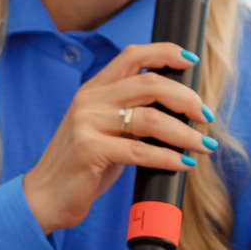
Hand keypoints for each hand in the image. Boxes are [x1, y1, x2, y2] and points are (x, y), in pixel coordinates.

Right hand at [19, 41, 212, 234]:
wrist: (45, 197)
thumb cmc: (83, 167)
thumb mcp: (104, 130)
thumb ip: (130, 115)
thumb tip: (180, 112)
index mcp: (93, 89)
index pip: (132, 56)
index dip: (165, 52)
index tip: (191, 61)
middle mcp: (89, 100)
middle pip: (150, 84)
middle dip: (186, 99)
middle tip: (205, 116)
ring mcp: (87, 124)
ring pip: (150, 119)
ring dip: (184, 133)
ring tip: (204, 145)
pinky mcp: (89, 151)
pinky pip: (140, 151)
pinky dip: (168, 157)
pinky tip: (184, 164)